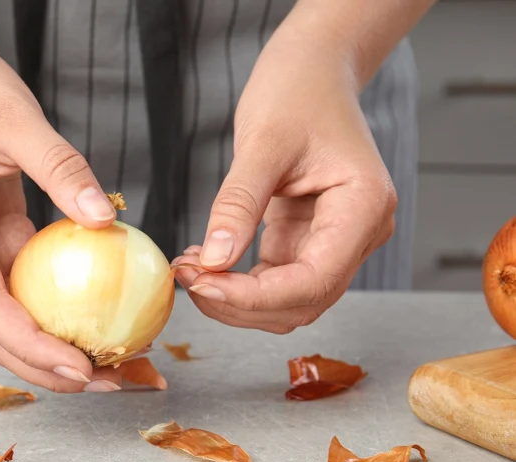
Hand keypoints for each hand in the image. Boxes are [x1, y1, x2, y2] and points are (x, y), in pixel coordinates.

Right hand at [0, 25, 122, 391]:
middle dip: (44, 367)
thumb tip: (105, 219)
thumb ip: (59, 168)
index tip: (79, 369)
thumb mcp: (16, 119)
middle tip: (108, 382)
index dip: (29, 343)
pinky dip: (59, 310)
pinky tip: (99, 320)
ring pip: (6, 319)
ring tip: (112, 364)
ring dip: (52, 347)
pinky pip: (25, 288)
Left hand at [174, 26, 396, 333]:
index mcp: (363, 207)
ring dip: (238, 297)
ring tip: (190, 270)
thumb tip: (214, 262)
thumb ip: (239, 204)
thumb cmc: (297, 91)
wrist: (313, 70)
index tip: (202, 284)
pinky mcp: (311, 237)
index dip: (255, 296)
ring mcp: (337, 238)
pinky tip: (204, 261)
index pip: (314, 281)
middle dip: (241, 302)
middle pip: (303, 300)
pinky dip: (239, 280)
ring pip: (289, 298)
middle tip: (187, 279)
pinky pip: (277, 277)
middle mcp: (360, 232)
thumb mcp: (262, 143)